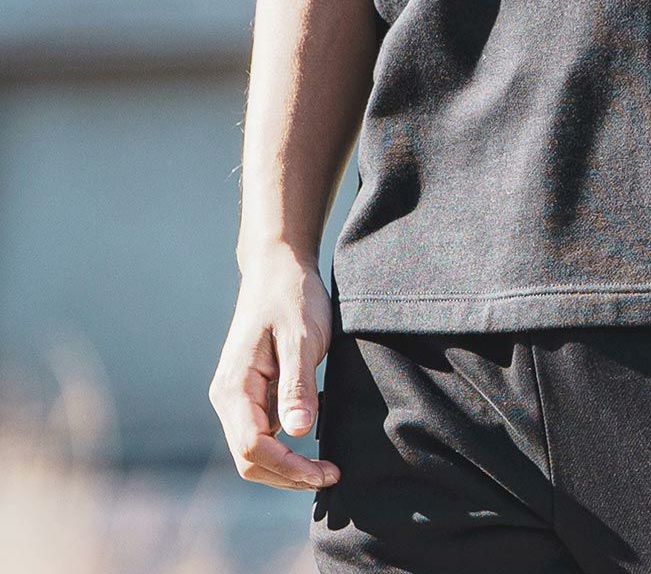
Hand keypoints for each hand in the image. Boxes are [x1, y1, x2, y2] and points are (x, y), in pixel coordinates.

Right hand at [208, 245, 340, 490]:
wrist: (279, 266)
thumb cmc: (291, 296)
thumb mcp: (302, 337)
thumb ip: (298, 385)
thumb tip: (298, 433)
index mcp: (233, 387)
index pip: (253, 448)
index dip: (289, 468)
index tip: (326, 472)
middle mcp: (227, 398)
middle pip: (250, 459)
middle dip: (288, 475)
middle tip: (331, 475)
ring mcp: (238, 397)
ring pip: (257, 449)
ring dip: (288, 464)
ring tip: (326, 463)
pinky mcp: (252, 392)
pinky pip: (265, 430)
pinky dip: (288, 443)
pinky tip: (317, 430)